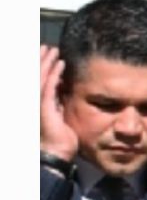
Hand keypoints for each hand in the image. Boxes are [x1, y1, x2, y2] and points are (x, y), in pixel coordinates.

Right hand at [38, 44, 76, 161]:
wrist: (56, 152)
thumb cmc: (59, 136)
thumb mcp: (57, 113)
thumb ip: (56, 99)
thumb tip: (62, 87)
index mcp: (35, 101)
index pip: (35, 78)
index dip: (39, 65)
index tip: (46, 53)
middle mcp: (32, 100)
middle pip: (33, 74)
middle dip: (40, 59)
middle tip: (48, 47)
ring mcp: (36, 103)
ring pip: (39, 76)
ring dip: (47, 62)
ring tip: (54, 51)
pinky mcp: (43, 106)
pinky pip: (48, 86)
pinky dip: (54, 74)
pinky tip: (60, 64)